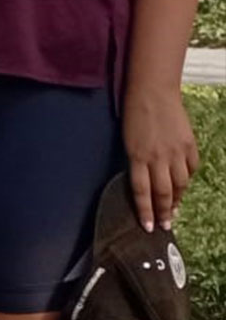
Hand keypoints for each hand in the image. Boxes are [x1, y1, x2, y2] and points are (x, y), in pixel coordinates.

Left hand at [123, 85, 197, 230]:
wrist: (153, 92)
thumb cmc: (133, 115)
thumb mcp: (128, 142)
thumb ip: (136, 162)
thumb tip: (145, 182)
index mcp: (137, 157)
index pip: (142, 191)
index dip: (146, 211)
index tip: (149, 227)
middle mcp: (158, 157)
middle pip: (163, 192)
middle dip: (164, 211)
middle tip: (166, 226)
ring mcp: (176, 151)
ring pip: (180, 183)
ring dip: (178, 199)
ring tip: (174, 210)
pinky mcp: (189, 145)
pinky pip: (191, 168)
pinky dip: (188, 179)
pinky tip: (184, 186)